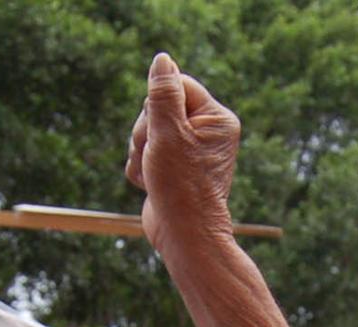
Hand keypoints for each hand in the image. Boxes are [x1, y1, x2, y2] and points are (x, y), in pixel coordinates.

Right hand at [125, 53, 238, 258]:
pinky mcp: (173, 168)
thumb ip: (163, 93)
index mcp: (217, 118)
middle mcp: (207, 132)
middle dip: (146, 132)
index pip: (177, 85)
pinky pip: (144, 153)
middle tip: (156, 155)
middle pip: (158, 108)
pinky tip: (149, 185)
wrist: (182, 235)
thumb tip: (163, 59)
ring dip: (140, 153)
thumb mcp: (168, 132)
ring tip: (153, 174)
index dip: (158, 104)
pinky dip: (141, 168)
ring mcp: (189, 151)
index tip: (162, 129)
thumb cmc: (180, 185)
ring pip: (147, 132)